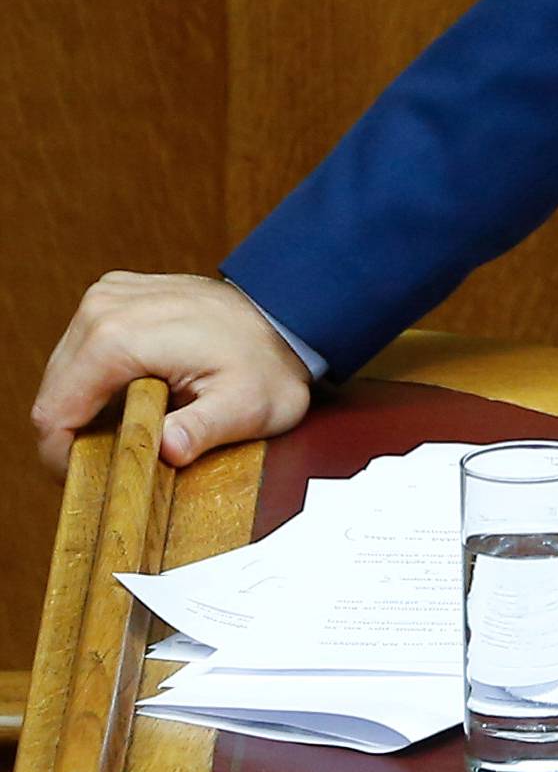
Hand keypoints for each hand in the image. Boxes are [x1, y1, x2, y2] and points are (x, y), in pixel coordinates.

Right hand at [32, 271, 313, 476]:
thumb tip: (166, 449)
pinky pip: (83, 352)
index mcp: (118, 336)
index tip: (104, 476)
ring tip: (139, 425)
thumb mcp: (246, 407)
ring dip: (89, 407)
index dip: (66, 458)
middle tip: (126, 456)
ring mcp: (108, 295)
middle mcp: (103, 307)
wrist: (289, 314)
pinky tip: (140, 394)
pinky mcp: (116, 296)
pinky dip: (99, 381)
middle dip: (79, 434)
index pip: (53, 415)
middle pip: (55, 395)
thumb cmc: (270, 364)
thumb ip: (202, 430)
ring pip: (64, 375)